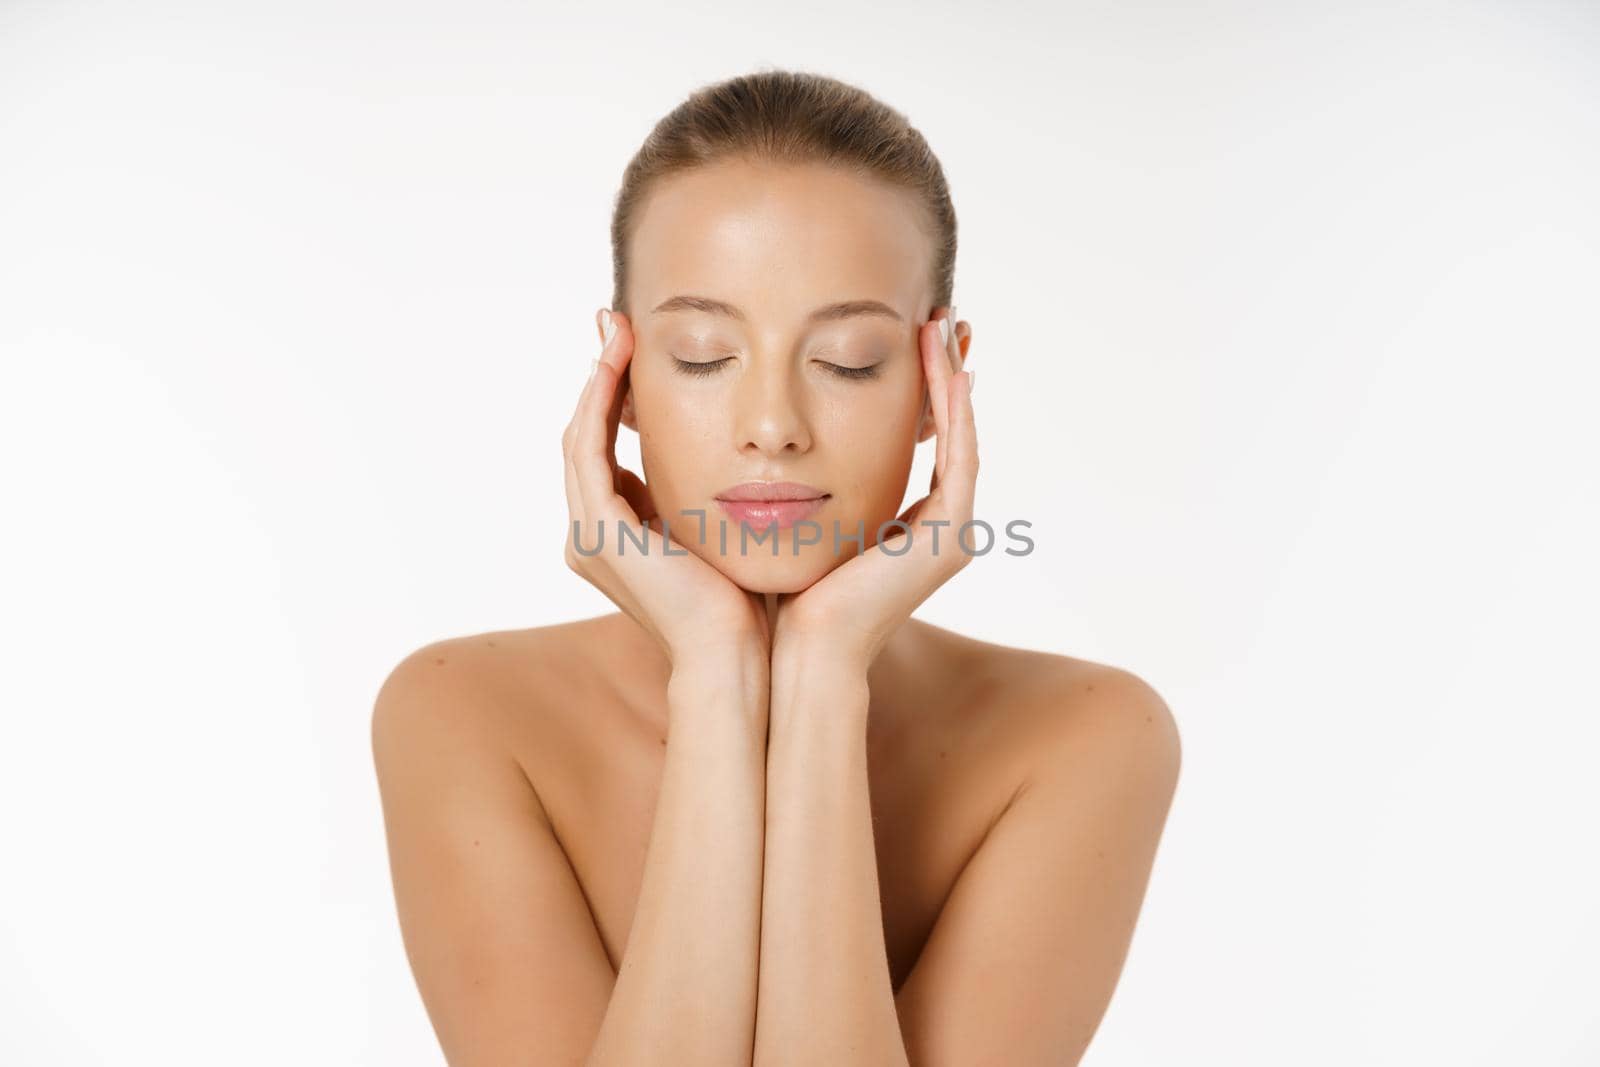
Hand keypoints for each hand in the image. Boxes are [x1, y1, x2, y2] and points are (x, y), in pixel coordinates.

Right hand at [563, 308, 772, 668]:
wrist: (741, 653)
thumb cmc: (752, 600)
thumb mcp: (728, 528)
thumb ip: (716, 492)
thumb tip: (747, 449)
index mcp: (620, 535)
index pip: (611, 450)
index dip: (618, 397)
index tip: (639, 348)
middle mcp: (594, 533)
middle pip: (590, 437)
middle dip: (602, 378)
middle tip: (617, 323)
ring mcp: (589, 533)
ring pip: (582, 436)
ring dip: (597, 379)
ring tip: (617, 329)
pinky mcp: (597, 531)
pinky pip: (587, 449)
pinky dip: (598, 402)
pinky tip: (617, 362)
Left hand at [771, 307, 977, 672]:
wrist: (795, 648)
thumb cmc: (779, 588)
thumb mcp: (792, 512)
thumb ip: (797, 477)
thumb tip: (763, 435)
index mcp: (904, 524)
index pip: (918, 440)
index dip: (917, 387)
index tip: (905, 335)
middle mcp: (937, 526)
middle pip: (947, 431)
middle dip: (943, 372)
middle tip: (936, 316)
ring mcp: (951, 532)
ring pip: (959, 436)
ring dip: (951, 378)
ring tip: (940, 325)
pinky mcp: (950, 534)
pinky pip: (960, 457)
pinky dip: (954, 410)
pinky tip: (942, 367)